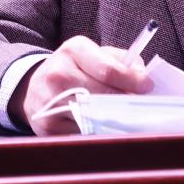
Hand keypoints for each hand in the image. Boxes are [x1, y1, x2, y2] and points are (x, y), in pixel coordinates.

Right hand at [11, 35, 151, 134]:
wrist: (35, 86)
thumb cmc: (74, 68)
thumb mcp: (94, 53)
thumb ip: (121, 60)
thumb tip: (142, 75)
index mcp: (73, 50)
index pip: (108, 69)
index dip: (132, 80)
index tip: (148, 86)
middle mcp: (58, 74)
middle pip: (102, 95)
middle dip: (126, 101)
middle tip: (144, 106)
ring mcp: (50, 102)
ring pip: (93, 117)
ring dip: (114, 120)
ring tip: (129, 118)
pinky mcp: (48, 127)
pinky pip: (82, 133)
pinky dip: (98, 133)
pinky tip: (107, 129)